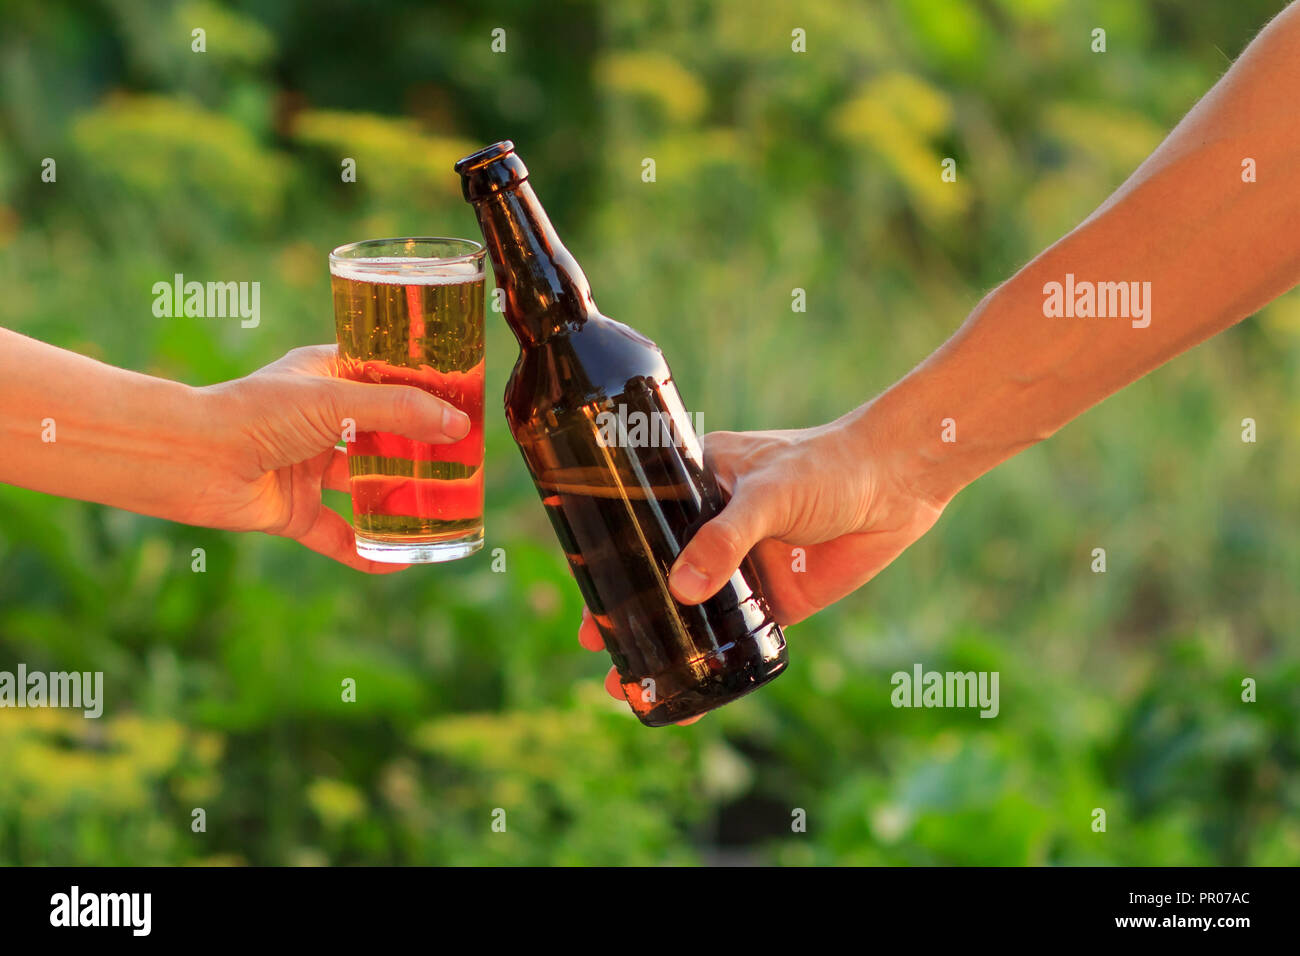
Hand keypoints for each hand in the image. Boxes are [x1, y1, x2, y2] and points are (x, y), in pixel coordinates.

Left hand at [188, 345, 470, 571]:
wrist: (189, 459)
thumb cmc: (256, 413)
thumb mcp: (336, 401)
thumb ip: (399, 412)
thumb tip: (458, 427)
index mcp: (326, 378)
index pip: (387, 378)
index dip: (425, 391)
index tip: (466, 404)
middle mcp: (319, 420)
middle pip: (383, 436)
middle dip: (421, 451)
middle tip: (465, 463)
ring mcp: (307, 467)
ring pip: (365, 486)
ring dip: (400, 500)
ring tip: (443, 511)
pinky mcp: (294, 510)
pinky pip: (338, 535)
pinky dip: (366, 551)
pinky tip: (399, 564)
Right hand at [577, 410, 949, 714]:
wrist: (899, 481)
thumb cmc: (829, 463)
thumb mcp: (770, 492)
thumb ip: (726, 537)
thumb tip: (681, 590)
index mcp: (696, 485)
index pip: (639, 527)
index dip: (609, 567)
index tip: (588, 605)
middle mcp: (713, 528)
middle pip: (660, 579)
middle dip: (629, 619)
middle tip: (601, 655)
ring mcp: (744, 566)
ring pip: (694, 615)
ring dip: (667, 648)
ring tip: (633, 686)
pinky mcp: (778, 599)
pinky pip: (739, 638)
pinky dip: (717, 666)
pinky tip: (695, 695)